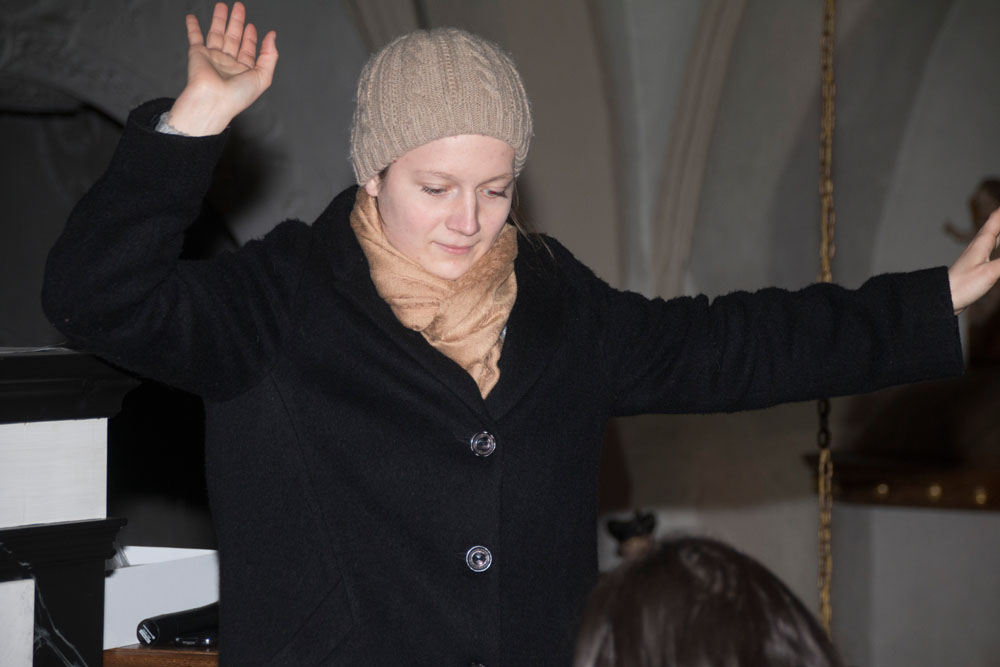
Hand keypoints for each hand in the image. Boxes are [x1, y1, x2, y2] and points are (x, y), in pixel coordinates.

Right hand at [167, 2, 277, 135]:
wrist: (213, 100)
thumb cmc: (237, 95)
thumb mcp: (263, 77)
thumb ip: (270, 55)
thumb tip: (272, 36)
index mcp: (243, 71)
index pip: (248, 50)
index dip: (251, 37)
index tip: (251, 26)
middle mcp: (228, 64)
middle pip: (233, 38)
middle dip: (237, 22)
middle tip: (239, 7)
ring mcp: (213, 58)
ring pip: (217, 34)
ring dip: (220, 19)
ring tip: (222, 6)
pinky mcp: (198, 54)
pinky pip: (195, 36)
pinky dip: (192, 26)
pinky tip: (192, 17)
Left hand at [948, 207, 999, 313]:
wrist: (942, 300)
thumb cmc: (962, 286)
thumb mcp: (991, 272)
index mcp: (981, 242)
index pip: (997, 218)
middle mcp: (979, 246)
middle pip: (995, 225)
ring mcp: (977, 256)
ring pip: (994, 237)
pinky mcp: (977, 267)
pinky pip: (993, 249)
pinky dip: (999, 244)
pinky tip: (997, 247)